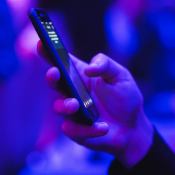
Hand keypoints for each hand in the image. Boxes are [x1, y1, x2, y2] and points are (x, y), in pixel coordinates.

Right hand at [38, 41, 153, 168]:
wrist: (133, 127)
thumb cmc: (125, 98)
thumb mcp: (121, 75)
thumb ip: (106, 65)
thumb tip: (90, 68)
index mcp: (80, 74)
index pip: (61, 60)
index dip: (48, 51)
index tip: (41, 43)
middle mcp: (72, 92)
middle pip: (54, 82)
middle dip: (51, 77)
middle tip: (54, 73)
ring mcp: (72, 112)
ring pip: (58, 108)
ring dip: (65, 106)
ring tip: (76, 105)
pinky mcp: (76, 131)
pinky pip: (73, 130)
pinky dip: (88, 129)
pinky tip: (103, 126)